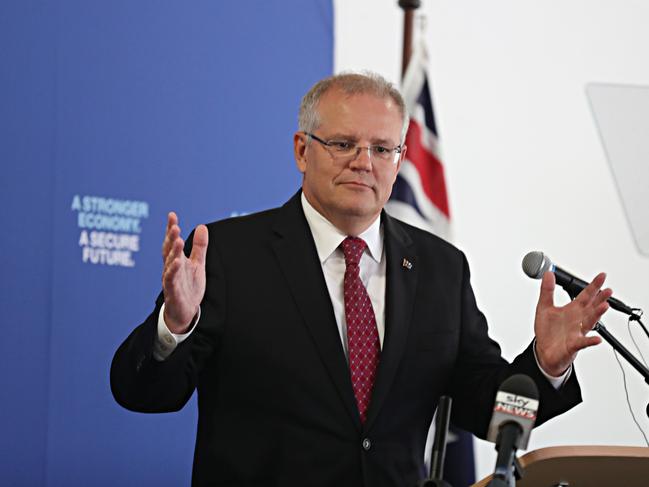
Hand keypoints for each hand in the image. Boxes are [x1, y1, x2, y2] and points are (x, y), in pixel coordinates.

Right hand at [161, 212, 207, 333]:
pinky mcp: (172, 292)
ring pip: (169, 264)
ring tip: (178, 240)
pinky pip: (171, 280)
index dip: (171, 228)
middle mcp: (171, 267)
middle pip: (169, 250)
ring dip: (173, 252)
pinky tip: (177, 262)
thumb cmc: (189, 287)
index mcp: (176, 260)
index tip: (172, 215)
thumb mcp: (198, 264)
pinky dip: (173, 271)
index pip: (172, 242)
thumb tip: (202, 226)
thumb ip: (200, 247)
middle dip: (171, 238)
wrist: (185, 312)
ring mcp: (170, 279)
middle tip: (175, 226)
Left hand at [534, 271, 611, 375]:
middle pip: (591, 307)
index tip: (602, 276)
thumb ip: (547, 290)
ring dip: (597, 314)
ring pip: (589, 322)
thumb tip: (548, 273)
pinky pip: (583, 343)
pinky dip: (590, 341)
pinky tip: (597, 339)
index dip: (593, 286)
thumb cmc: (548, 330)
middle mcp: (577, 320)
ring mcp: (577, 332)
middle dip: (599, 298)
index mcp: (572, 310)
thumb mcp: (544, 307)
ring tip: (604, 306)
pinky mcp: (573, 345)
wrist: (544, 351)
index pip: (585, 295)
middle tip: (608, 290)